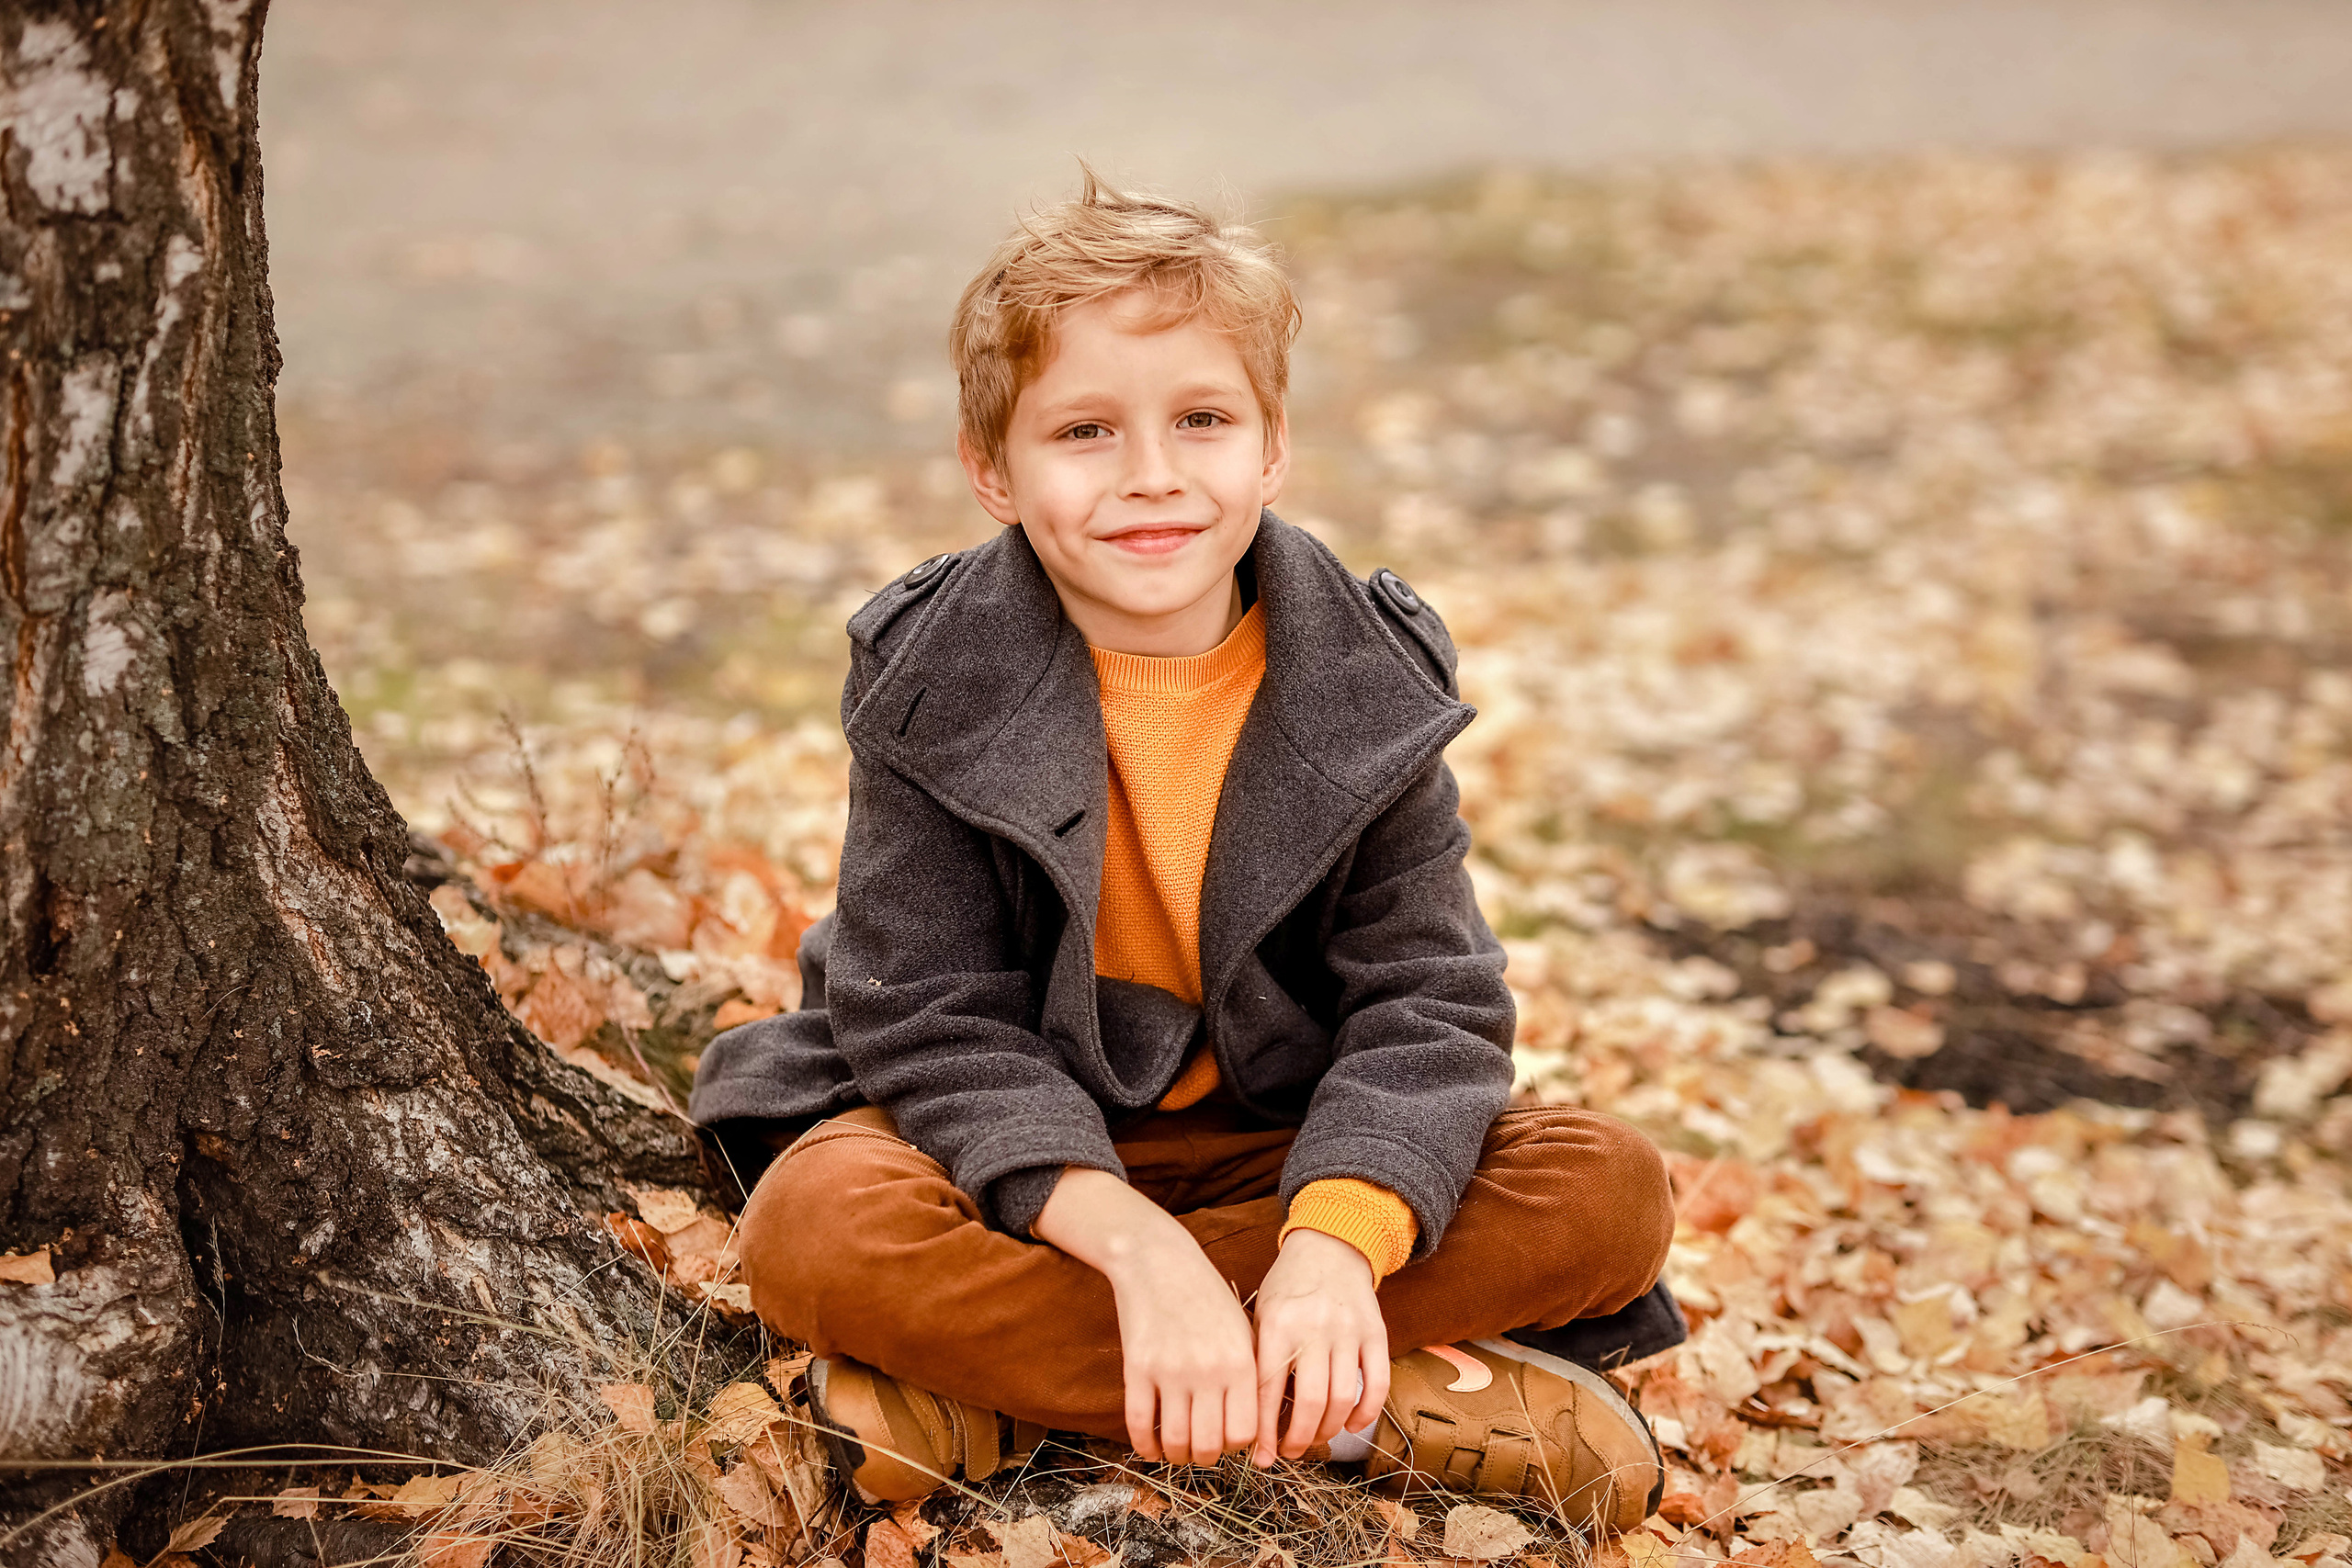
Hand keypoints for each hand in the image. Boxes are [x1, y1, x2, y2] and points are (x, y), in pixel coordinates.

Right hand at [1033, 1167, 1258, 1464]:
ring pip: (1175, 1440)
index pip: (1245, 1432)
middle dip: (1206, 1457)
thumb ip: (1249, 1377)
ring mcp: (1170, 1370)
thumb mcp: (1241, 1330)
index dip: (1236, 1445)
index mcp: (1240, 1362)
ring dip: (1177, 1454)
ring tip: (1178, 1448)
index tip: (1229, 1439)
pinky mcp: (1137, 1367)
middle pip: (1210, 1445)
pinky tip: (1150, 1447)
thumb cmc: (1206, 1297)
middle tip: (1203, 1449)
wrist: (1158, 1260)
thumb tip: (1249, 1431)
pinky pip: (1139, 1424)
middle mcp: (1208, 1370)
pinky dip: (1145, 1445)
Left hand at [1250, 1228, 1388, 1464]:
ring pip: (1342, 1399)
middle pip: (1309, 1403)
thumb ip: (1258, 1361)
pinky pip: (1377, 1385)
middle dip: (1298, 1439)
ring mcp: (1348, 1331)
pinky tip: (1350, 1425)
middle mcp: (1314, 1328)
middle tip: (1291, 1453)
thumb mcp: (1261, 1314)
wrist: (1330, 1247)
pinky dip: (1365, 1414)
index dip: (1264, 1432)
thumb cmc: (1287, 1288)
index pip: (1267, 1391)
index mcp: (1277, 1325)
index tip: (1262, 1458)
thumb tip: (1247, 1422)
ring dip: (1327, 1431)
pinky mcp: (1376, 1333)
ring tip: (1315, 1439)